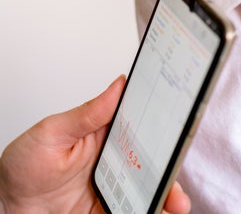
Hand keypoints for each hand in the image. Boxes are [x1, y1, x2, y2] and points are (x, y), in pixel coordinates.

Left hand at [0, 76, 189, 213]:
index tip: (178, 133)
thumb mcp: (54, 132)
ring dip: (166, 195)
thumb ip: (88, 112)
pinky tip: (157, 211)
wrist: (11, 206)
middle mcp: (117, 159)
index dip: (165, 129)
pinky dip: (151, 210)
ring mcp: (116, 186)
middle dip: (170, 169)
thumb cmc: (26, 165)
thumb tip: (118, 85)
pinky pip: (136, 209)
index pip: (144, 126)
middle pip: (154, 161)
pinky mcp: (111, 208)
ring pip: (150, 188)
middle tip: (175, 179)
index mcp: (108, 134)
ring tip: (174, 204)